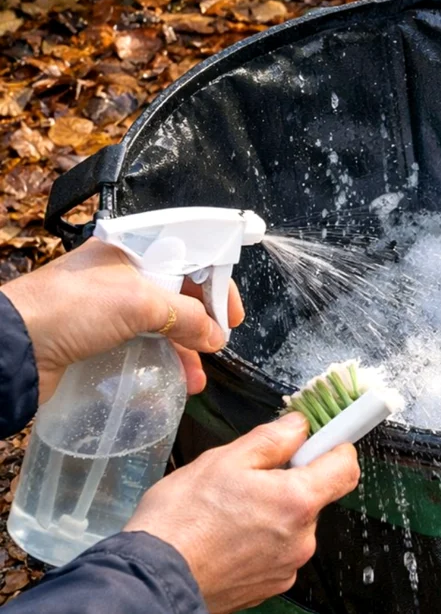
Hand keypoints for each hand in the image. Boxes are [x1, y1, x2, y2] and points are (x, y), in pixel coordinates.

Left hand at [0, 238, 244, 401]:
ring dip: (187, 348)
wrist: (12, 348)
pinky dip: (165, 360)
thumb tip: (216, 336)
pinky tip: (178, 378)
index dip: (216, 281)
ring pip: (163, 323)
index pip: (189, 255)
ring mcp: (108, 307)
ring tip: (198, 374)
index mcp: (130, 249)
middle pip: (179, 291)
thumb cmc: (68, 309)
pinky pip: (143, 345)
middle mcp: (121, 274)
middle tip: (219, 343)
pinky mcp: (98, 337)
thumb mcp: (138, 302)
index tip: (232, 312)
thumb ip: (186, 316)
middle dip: (203, 320)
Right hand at [124, 413, 359, 613]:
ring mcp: (288, 565)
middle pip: (316, 497)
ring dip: (274, 514)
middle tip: (252, 479)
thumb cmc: (180, 522)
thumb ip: (271, 439)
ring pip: (295, 525)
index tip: (323, 440)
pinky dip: (262, 541)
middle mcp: (301, 537)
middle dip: (291, 483)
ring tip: (231, 512)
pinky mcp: (272, 585)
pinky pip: (279, 551)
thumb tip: (298, 426)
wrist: (152, 578)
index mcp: (297, 500)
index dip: (336, 448)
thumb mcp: (224, 460)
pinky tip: (229, 537)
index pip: (346, 468)